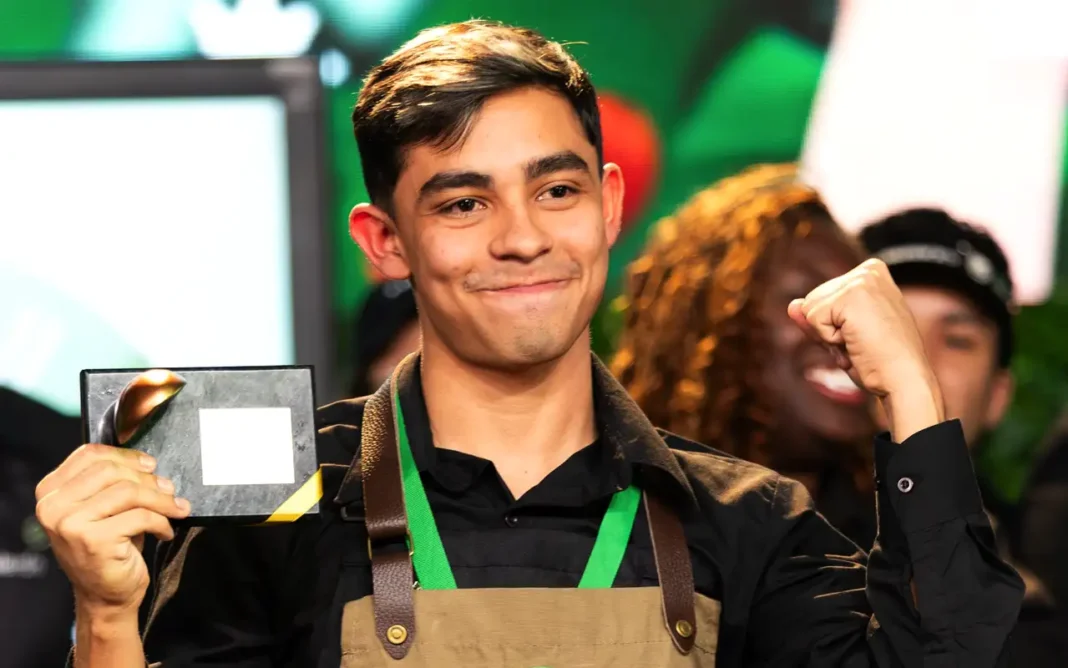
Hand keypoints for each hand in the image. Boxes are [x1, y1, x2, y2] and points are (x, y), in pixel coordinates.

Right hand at [35, 444, 190, 616]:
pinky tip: (165, 530)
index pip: (89, 455)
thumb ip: (110, 481)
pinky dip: (161, 521)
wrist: (104, 596)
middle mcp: (53, 507)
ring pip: (129, 492)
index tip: (150, 465)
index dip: (126, 455)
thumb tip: (147, 462)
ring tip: (174, 509)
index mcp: (50, 492)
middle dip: (148, 479)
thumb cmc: (108, 547)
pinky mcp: (94, 540)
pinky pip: (140, 516)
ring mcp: (70, 524)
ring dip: (161, 499)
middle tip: (169, 490)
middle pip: (111, 471)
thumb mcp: (101, 508)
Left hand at [788, 258, 944, 439]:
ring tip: (860, 344)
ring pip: (809, 309)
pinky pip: (813, 320)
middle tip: (861, 343)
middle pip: (813, 300)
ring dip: (829, 337)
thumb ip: (816, 317)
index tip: (863, 336)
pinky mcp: (853, 295)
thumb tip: (792, 306)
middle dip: (828, 330)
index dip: (833, 325)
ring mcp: (862, 280)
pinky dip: (829, 340)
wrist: (903, 381)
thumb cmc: (877, 362)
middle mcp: (869, 270)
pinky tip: (856, 344)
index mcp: (872, 273)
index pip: (823, 297)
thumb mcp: (842, 334)